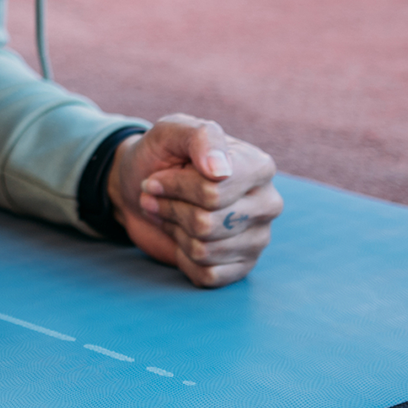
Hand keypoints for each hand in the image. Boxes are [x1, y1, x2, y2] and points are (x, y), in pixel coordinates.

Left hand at [107, 114, 281, 286]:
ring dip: (173, 230)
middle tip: (155, 196)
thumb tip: (220, 171)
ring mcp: (258, 238)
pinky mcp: (243, 266)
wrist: (139, 188)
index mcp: (258, 167)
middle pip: (207, 223)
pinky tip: (181, 237)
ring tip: (168, 212)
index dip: (175, 187)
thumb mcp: (171, 132)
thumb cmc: (160, 157)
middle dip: (170, 209)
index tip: (156, 178)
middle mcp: (267, 204)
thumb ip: (199, 137)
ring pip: (205, 250)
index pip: (214, 191)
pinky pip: (207, 274)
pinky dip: (182, 257)